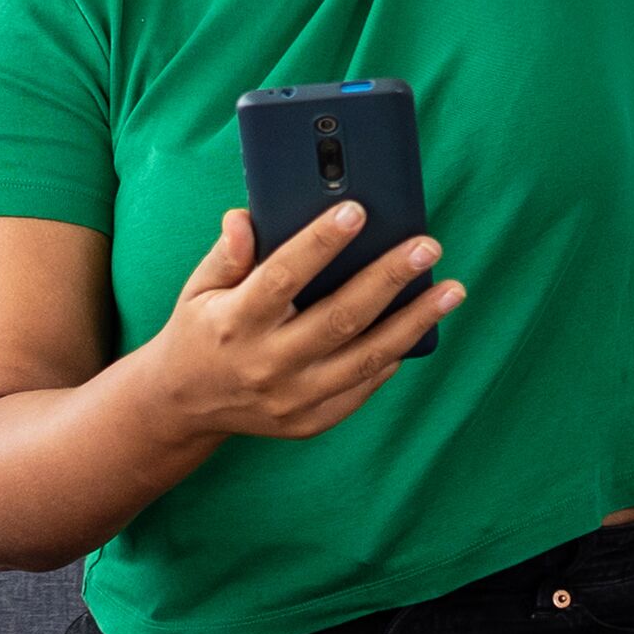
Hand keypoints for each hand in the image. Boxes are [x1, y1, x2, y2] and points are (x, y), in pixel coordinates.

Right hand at [139, 203, 460, 443]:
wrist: (183, 405)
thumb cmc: (201, 330)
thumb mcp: (198, 288)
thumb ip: (226, 254)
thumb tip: (246, 217)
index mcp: (235, 322)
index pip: (283, 277)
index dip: (320, 244)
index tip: (356, 210)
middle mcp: (265, 364)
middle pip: (339, 318)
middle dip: (388, 278)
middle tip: (429, 245)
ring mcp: (291, 399)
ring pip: (365, 358)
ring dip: (414, 322)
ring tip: (451, 290)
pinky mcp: (308, 422)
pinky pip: (361, 387)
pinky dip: (392, 356)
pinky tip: (420, 326)